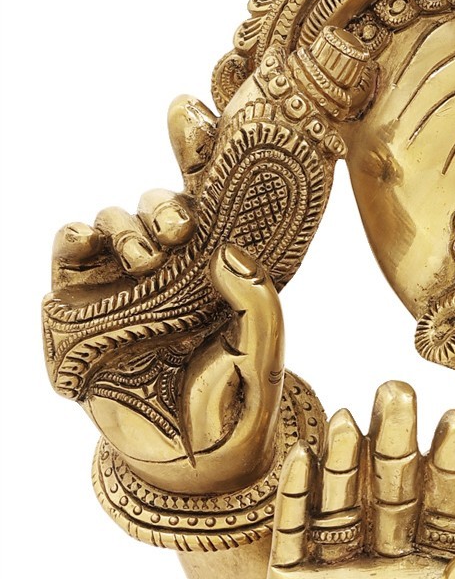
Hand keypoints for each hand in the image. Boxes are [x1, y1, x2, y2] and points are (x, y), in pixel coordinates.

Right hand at [50, 96, 284, 492]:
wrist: (183, 465)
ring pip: (117, 216)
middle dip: (169, 201)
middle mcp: (173, 263)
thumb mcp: (261, 355)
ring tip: (150, 256)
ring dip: (131, 224)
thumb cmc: (235, 409)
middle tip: (185, 225)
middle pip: (162, 200)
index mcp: (223, 263)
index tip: (203, 114)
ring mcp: (122, 280)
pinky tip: (88, 238)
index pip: (215, 194)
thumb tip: (230, 252)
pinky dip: (77, 234)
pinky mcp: (78, 302)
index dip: (204, 150)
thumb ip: (259, 304)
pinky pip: (68, 250)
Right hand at [265, 382, 454, 578]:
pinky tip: (302, 458)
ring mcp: (342, 570)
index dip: (451, 464)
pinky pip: (295, 534)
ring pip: (345, 501)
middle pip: (395, 488)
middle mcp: (392, 560)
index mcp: (440, 572)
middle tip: (398, 388)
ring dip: (345, 459)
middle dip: (396, 441)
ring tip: (348, 415)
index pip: (448, 506)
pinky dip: (297, 498)